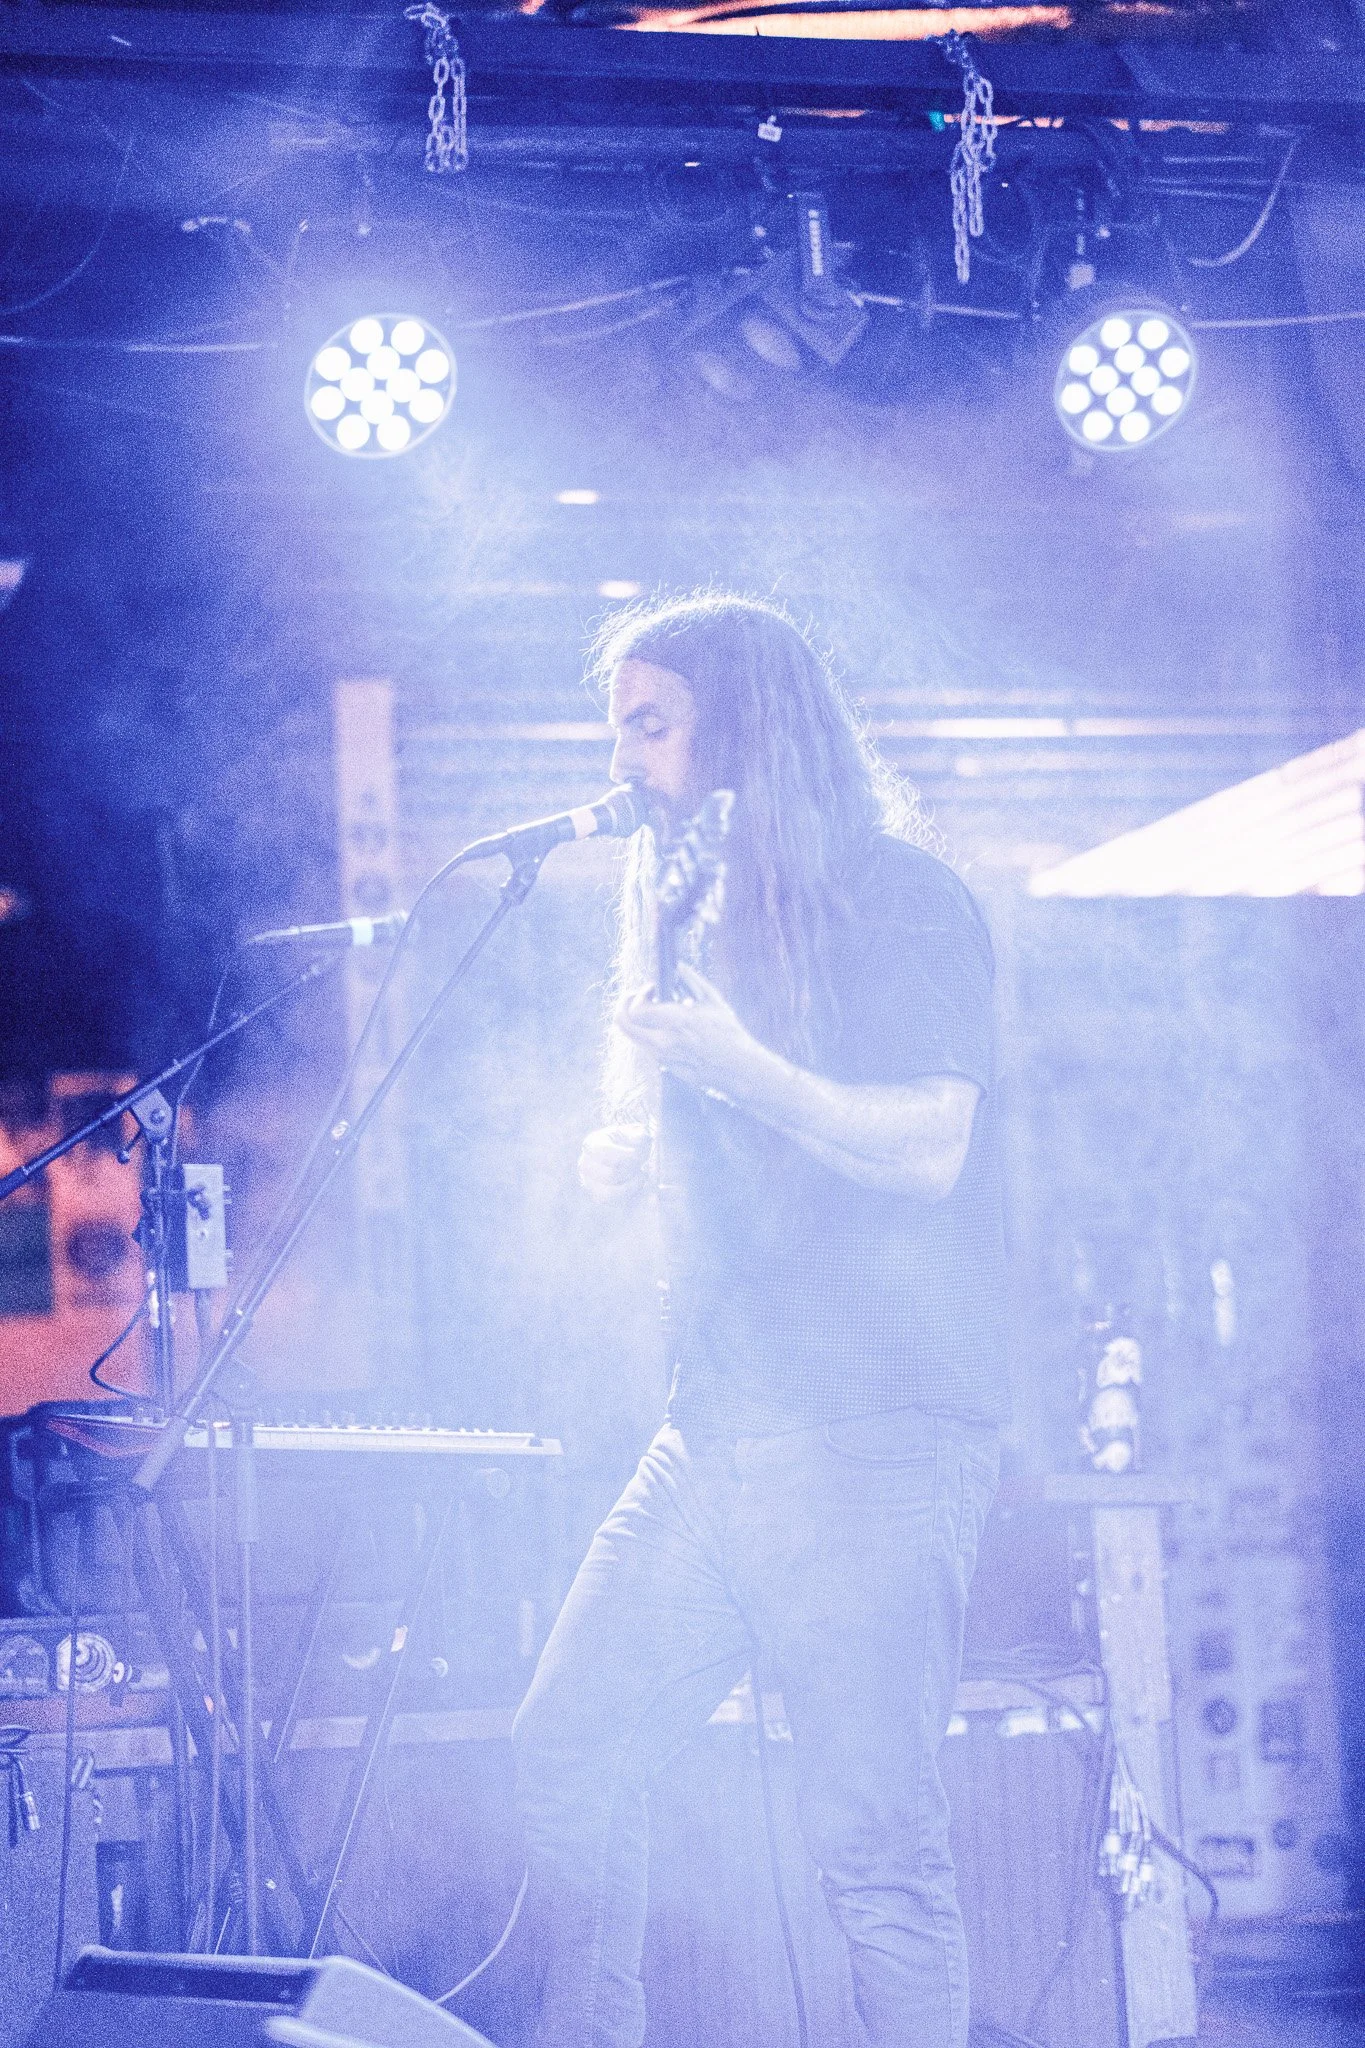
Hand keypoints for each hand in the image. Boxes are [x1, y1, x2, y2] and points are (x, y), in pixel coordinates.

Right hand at [578, 1122, 652, 1203]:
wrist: (625, 1154)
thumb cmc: (629, 1142)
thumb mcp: (635, 1133)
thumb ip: (640, 1135)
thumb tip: (642, 1140)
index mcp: (591, 1144)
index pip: (602, 1153)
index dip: (623, 1156)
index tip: (637, 1154)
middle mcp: (585, 1165)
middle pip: (610, 1175)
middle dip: (630, 1171)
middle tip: (640, 1165)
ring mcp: (588, 1182)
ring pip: (610, 1194)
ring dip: (631, 1187)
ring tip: (641, 1176)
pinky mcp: (598, 1196)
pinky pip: (615, 1203)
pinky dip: (631, 1196)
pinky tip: (639, 1185)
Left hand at [614, 963, 765, 1100]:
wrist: (738, 1069)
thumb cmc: (729, 1033)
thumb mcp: (712, 1000)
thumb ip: (691, 980)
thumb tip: (677, 965)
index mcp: (676, 1021)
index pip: (636, 1009)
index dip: (639, 995)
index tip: (653, 988)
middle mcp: (663, 1041)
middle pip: (622, 1023)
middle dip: (625, 1005)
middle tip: (636, 997)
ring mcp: (662, 1057)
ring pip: (632, 1034)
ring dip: (637, 1018)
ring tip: (658, 1010)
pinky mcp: (665, 1066)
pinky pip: (646, 1045)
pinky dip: (649, 1031)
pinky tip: (669, 1026)